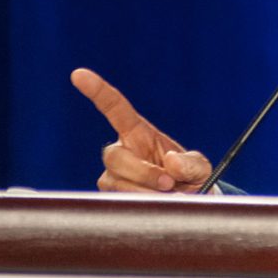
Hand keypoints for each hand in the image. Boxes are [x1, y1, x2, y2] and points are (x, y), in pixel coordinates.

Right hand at [70, 68, 211, 192]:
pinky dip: (140, 203)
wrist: (184, 201)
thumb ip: (190, 164)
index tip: (78, 74)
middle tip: (169, 183)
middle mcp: (121, 150)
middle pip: (116, 157)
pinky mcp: (110, 194)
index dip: (97, 90)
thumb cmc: (189, 177)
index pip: (114, 107)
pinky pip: (119, 200)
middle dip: (143, 173)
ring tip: (168, 193)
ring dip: (145, 192)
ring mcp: (112, 173)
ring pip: (116, 182)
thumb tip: (171, 162)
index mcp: (139, 132)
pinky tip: (156, 202)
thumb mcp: (199, 167)